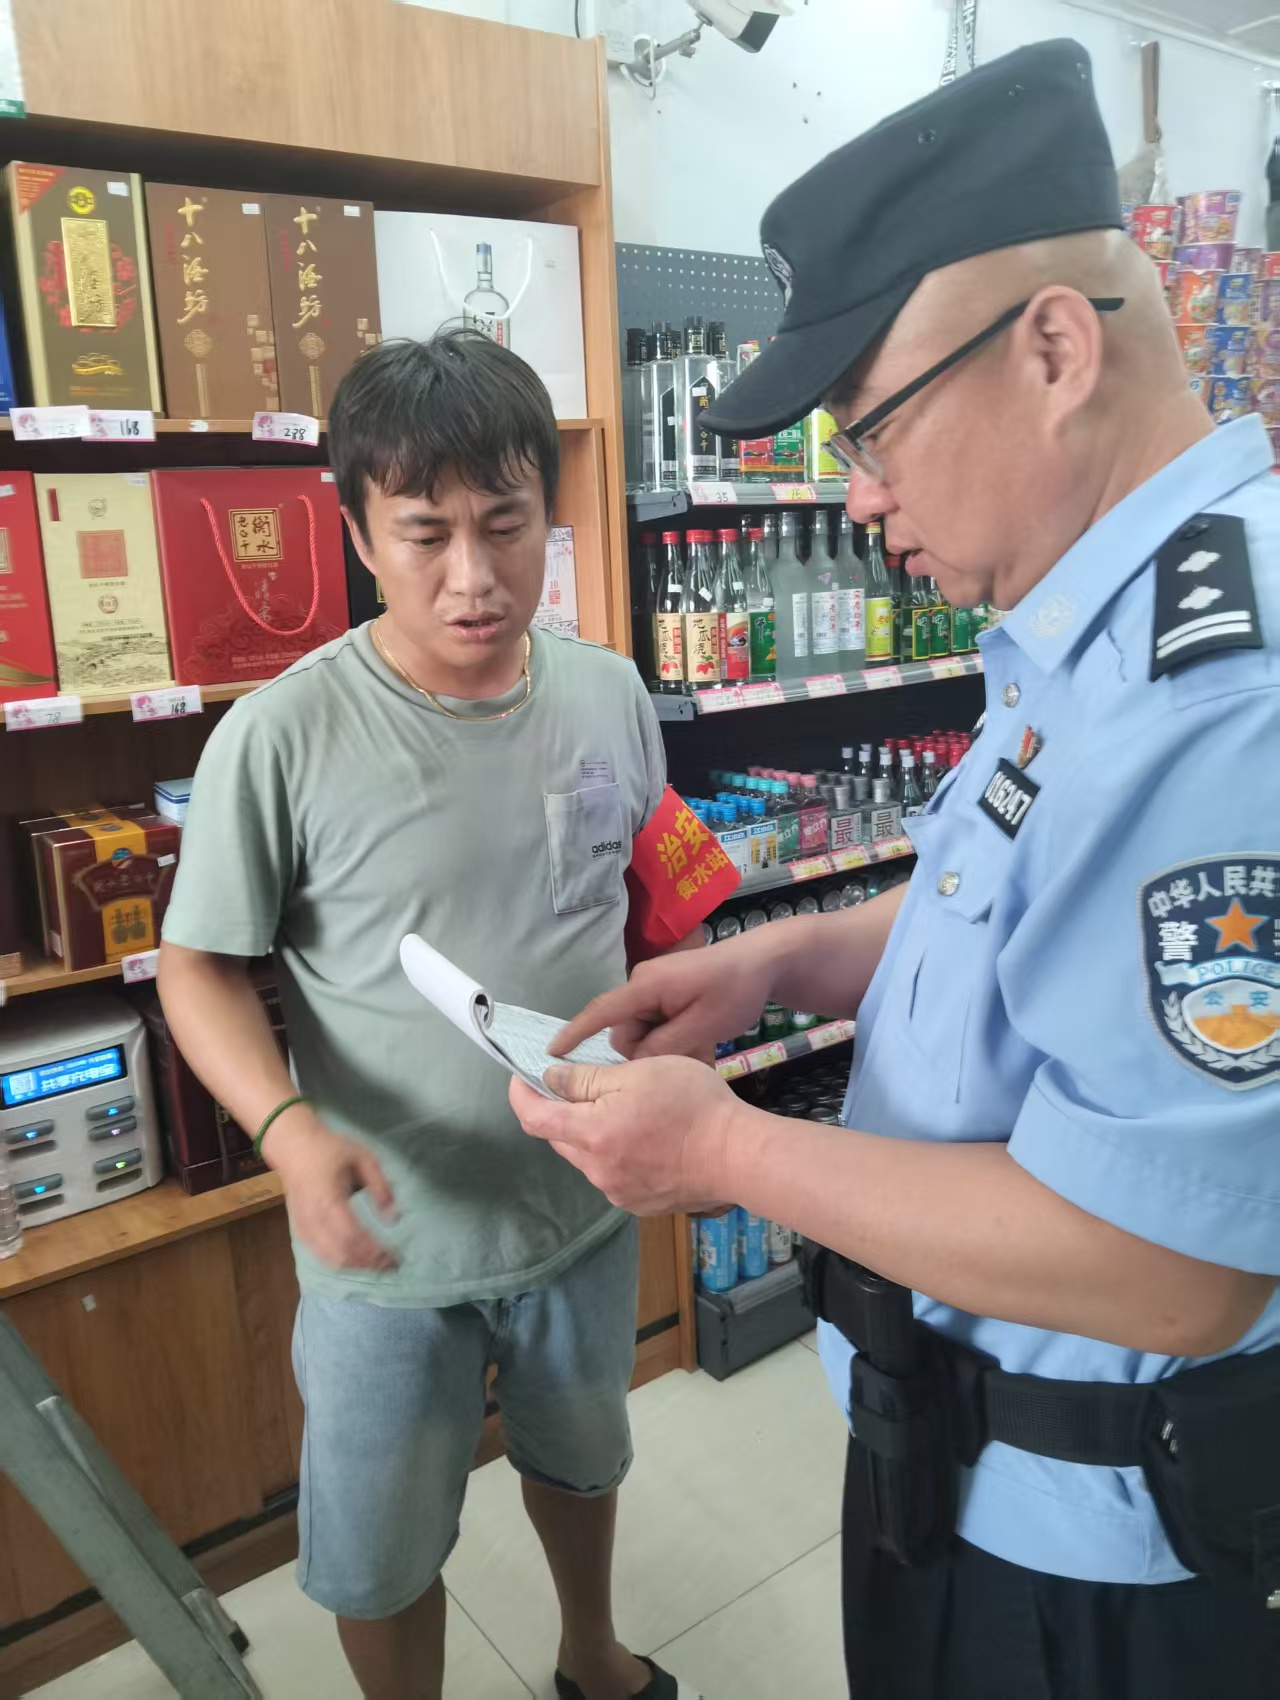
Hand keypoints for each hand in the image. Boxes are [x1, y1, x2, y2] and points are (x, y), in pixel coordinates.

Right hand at [262, 1106, 398, 1271]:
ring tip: (377, 1265)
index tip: (394, 1257)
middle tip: (391, 1265)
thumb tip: (394, 1217)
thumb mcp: (364, 1158)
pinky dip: (339, 1262)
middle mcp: (313, 1217)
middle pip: (342, 1253)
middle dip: (368, 1264)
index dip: (374, 1252)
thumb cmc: (331, 1149)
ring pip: (330, 1258)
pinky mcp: (299, 1229)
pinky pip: (319, 1254)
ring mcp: (303, 1226)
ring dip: (355, 1266)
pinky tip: (356, 1261)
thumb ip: (381, 1187)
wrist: (292, 1146)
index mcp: (329, 1199)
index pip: (353, 1236)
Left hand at [509, 1055, 737, 1215]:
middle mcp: (597, 1170)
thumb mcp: (637, 1073)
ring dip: (592, 1133)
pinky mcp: (639, 1203)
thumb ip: (586, 1079)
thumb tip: (550, 1080)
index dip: (521, 1095)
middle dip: (561, 1110)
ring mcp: (618, 1192)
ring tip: (627, 1109)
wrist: (738, 1155)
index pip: (534, 1118)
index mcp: (592, 1134)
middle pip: (561, 1138)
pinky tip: (646, 1138)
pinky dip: (616, 1152)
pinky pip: (613, 1174)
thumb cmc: (691, 1105)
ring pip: (588, 1157)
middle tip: (584, 1083)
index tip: (521, 1076)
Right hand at [551, 934, 776, 1061]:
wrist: (765, 963)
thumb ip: (663, 1047)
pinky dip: (673, 1036)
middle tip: (691, 1054)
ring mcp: (655, 987)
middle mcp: (643, 984)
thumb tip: (634, 1062)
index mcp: (646, 987)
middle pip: (626, 1032)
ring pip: (643, 1032)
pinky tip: (701, 1039)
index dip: (574, 1033)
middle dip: (648, 1051)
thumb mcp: (701, 1026)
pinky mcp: (667, 991)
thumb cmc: (735, 991)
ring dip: (665, 1046)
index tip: (549, 1054)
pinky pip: (657, 1023)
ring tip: (702, 1046)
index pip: (600, 1012)